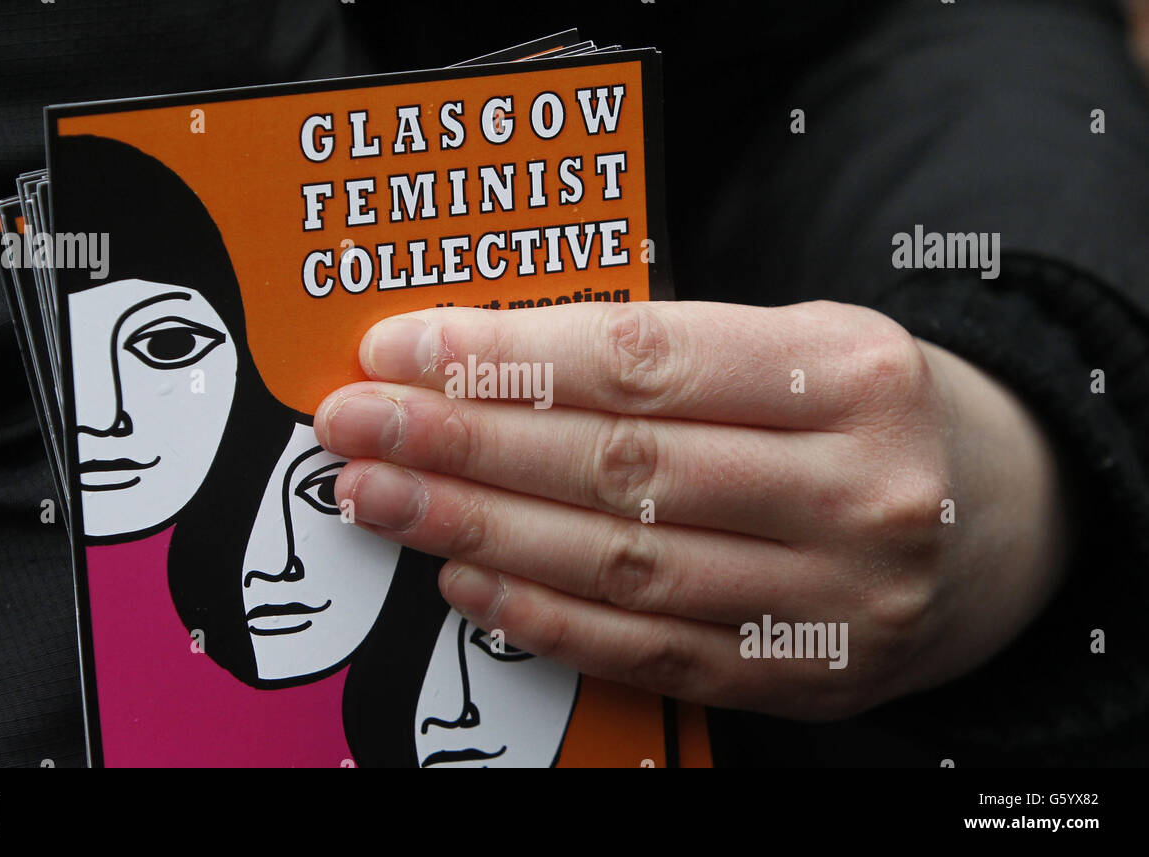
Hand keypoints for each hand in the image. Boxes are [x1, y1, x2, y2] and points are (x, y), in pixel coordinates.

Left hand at [314, 300, 1067, 718]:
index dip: (506, 359)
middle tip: (359, 428)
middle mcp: (853, 490)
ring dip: (480, 533)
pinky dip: (546, 617)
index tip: (402, 351)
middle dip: (465, 447)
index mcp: (849, 374)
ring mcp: (834, 599)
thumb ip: (663, 357)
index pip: (643, 364)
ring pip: (621, 566)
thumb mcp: (799, 342)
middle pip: (619, 469)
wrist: (1002, 521)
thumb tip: (487, 370)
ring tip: (384, 500)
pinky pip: (650, 650)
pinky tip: (466, 580)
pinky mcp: (805, 674)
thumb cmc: (870, 411)